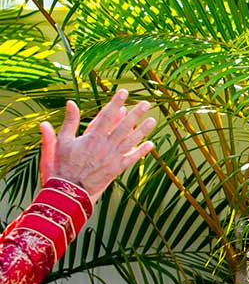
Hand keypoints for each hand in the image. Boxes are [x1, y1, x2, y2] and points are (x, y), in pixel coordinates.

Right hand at [40, 89, 155, 201]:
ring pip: (130, 141)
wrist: (69, 190)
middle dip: (135, 114)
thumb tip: (71, 102)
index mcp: (92, 137)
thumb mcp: (62, 141)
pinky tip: (150, 144)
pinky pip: (131, 159)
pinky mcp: (116, 170)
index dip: (116, 103)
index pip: (107, 116)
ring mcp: (112, 158)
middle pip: (123, 126)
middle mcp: (105, 145)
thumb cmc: (63, 165)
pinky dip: (141, 151)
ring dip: (142, 130)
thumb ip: (69, 121)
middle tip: (145, 104)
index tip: (124, 93)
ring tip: (152, 120)